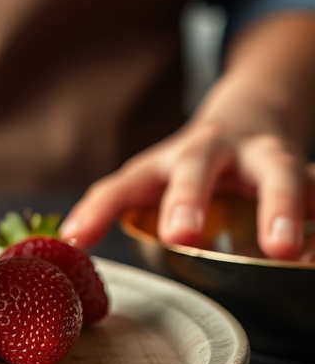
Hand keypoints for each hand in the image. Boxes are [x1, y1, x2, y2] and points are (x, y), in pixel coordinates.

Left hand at [60, 120, 314, 259]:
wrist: (251, 113)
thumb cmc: (188, 166)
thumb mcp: (151, 181)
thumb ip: (117, 211)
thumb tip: (70, 250)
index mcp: (162, 162)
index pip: (121, 184)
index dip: (97, 210)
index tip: (76, 239)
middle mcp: (209, 151)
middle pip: (195, 168)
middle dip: (188, 199)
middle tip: (181, 234)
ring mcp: (262, 155)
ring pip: (275, 172)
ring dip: (277, 207)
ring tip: (282, 248)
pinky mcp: (302, 167)